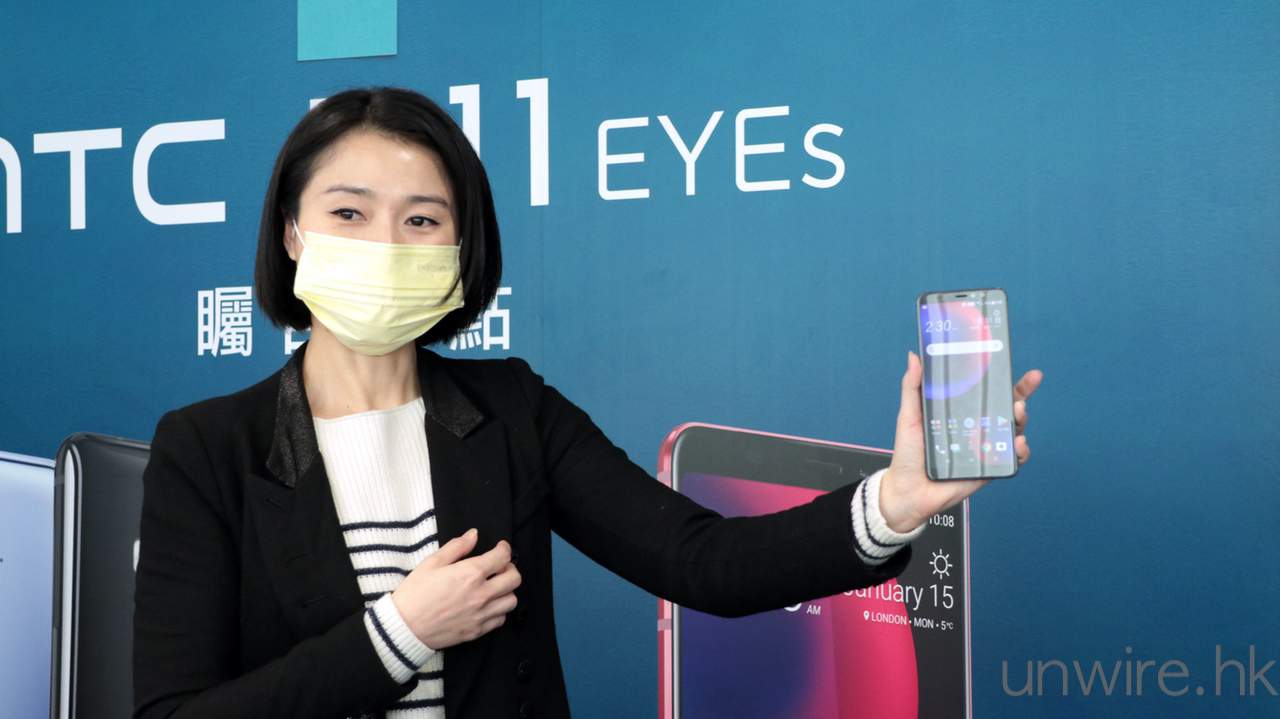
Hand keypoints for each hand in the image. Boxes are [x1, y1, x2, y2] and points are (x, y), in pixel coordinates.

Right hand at [391, 528, 521, 648]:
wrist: (403, 627)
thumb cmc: (415, 593)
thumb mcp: (432, 562)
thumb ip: (457, 546)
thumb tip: (474, 535)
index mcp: (470, 573)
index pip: (502, 557)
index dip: (504, 549)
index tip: (500, 548)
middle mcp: (481, 594)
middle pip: (514, 579)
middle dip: (510, 568)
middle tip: (499, 567)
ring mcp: (481, 614)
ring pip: (512, 600)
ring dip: (507, 591)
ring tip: (494, 587)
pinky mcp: (477, 631)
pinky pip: (501, 619)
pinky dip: (499, 610)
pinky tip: (487, 605)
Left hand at [879, 351, 1043, 532]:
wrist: (908, 492)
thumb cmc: (908, 454)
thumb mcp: (908, 417)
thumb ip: (912, 388)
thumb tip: (914, 356)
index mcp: (960, 413)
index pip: (985, 391)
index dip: (1001, 378)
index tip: (1010, 361)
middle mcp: (976, 428)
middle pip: (1006, 408)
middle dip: (1021, 395)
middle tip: (1026, 387)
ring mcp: (985, 448)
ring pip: (1013, 430)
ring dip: (1022, 419)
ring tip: (1017, 413)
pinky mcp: (990, 468)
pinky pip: (1013, 459)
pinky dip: (1021, 450)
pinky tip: (1017, 443)